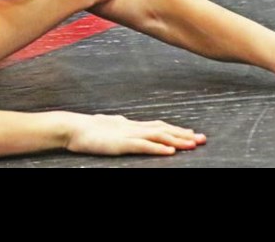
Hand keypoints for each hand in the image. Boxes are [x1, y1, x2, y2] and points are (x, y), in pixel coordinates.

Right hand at [65, 113, 205, 155]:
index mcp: (129, 124)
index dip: (176, 129)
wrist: (71, 128)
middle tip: (203, 138)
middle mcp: (132, 127)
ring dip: (177, 140)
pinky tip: (170, 151)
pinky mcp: (121, 143)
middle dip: (184, 134)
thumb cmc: (85, 130)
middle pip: (163, 129)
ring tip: (193, 145)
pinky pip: (143, 146)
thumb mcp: (107, 127)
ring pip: (158, 136)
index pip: (158, 126)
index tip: (191, 133)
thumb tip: (126, 123)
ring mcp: (128, 134)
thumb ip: (119, 127)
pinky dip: (158, 148)